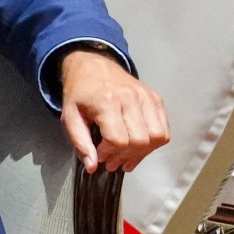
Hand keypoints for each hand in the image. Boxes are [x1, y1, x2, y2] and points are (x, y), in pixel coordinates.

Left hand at [59, 48, 168, 172]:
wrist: (94, 67)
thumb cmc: (81, 93)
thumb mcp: (70, 117)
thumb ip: (80, 143)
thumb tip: (93, 166)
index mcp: (107, 101)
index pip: (118, 139)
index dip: (110, 153)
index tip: (101, 154)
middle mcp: (131, 97)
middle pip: (140, 140)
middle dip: (126, 156)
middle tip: (113, 160)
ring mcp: (146, 97)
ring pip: (157, 136)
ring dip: (143, 152)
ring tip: (128, 155)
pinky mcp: (156, 99)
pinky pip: (164, 129)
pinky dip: (153, 142)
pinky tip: (139, 145)